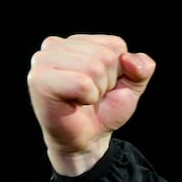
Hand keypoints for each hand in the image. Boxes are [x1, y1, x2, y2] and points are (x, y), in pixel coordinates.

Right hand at [27, 34, 156, 176]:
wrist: (88, 139)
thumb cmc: (103, 110)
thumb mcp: (131, 86)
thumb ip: (142, 67)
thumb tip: (128, 59)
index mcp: (76, 41)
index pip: (116, 45)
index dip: (119, 71)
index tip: (102, 85)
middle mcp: (55, 45)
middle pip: (106, 56)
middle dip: (107, 82)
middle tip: (91, 95)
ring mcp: (43, 60)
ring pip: (94, 68)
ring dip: (97, 91)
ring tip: (83, 99)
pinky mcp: (39, 80)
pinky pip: (82, 83)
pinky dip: (88, 97)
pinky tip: (74, 102)